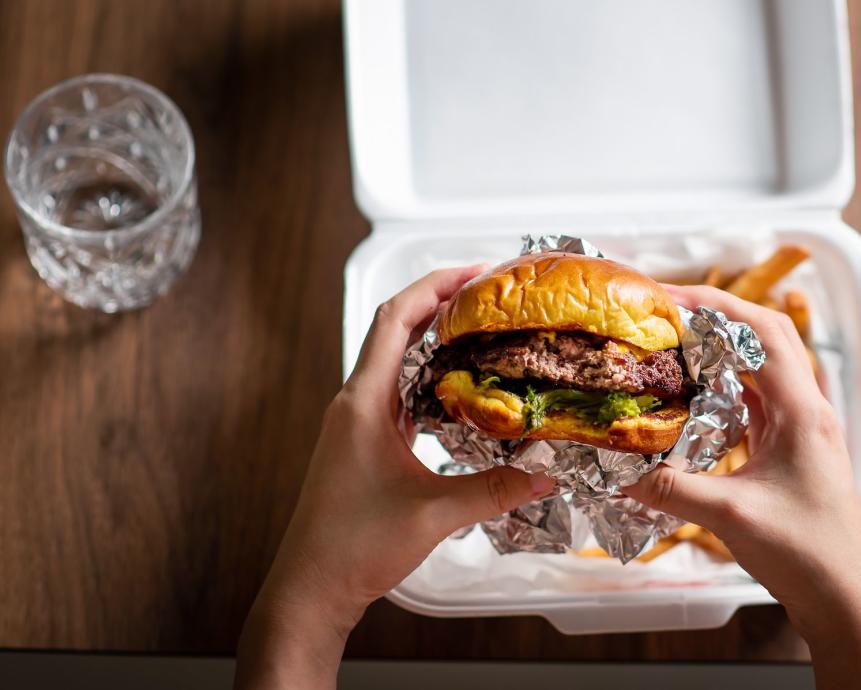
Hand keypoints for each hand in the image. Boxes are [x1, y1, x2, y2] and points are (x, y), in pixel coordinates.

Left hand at [235, 266, 555, 689]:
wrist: (309, 590)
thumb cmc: (354, 547)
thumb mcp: (434, 514)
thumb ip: (495, 490)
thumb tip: (549, 474)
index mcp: (363, 402)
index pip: (394, 320)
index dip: (433, 287)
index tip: (474, 272)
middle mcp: (355, 403)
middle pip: (394, 330)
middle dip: (439, 304)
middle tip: (489, 296)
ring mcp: (355, 423)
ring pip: (394, 360)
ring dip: (432, 339)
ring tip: (481, 331)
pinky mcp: (361, 444)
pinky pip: (396, 392)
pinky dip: (427, 378)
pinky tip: (460, 390)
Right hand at [624, 285, 860, 689]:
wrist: (845, 602)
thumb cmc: (805, 556)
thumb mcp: (730, 517)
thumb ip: (670, 489)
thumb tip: (613, 467)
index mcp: (804, 412)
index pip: (764, 332)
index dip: (717, 304)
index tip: (669, 296)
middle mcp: (808, 412)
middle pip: (764, 339)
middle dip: (715, 317)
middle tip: (664, 314)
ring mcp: (802, 431)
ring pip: (761, 370)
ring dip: (720, 352)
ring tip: (671, 346)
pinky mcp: (792, 452)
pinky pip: (757, 403)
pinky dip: (725, 389)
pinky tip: (692, 398)